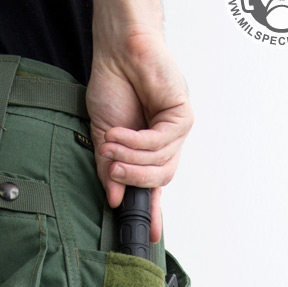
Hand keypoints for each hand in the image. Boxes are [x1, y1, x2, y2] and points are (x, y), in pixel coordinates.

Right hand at [85, 33, 193, 242]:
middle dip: (133, 177)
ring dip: (132, 157)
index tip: (147, 236)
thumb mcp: (105, 136)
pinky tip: (121, 133)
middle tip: (111, 169)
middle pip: (159, 179)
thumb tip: (114, 199)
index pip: (153, 187)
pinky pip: (163, 142)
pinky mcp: (182, 113)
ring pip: (161, 163)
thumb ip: (110, 168)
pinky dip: (139, 142)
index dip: (151, 212)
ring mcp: (177, 128)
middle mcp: (167, 142)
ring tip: (111, 145)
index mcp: (149, 150)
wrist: (117, 50)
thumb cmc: (112, 86)